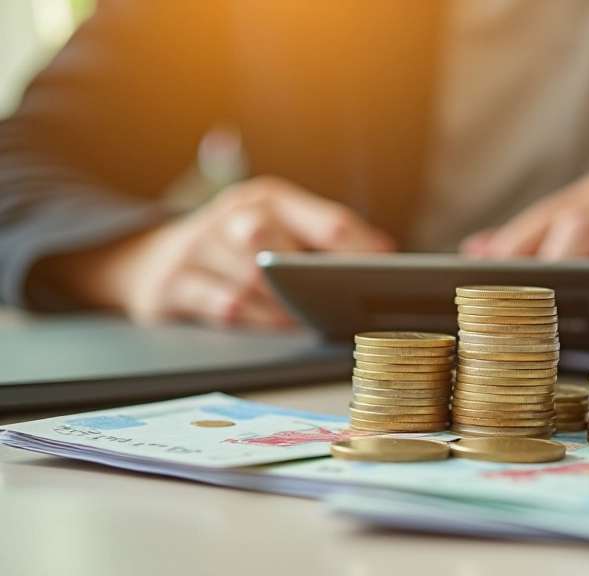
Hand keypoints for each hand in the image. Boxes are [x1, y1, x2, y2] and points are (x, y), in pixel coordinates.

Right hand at [39, 176, 395, 326]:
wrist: (151, 260)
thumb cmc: (238, 248)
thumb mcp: (281, 229)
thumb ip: (328, 240)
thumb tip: (385, 255)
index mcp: (269, 198)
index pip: (326, 223)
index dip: (360, 254)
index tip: (384, 281)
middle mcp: (231, 216)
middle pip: (272, 240)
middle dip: (308, 276)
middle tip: (334, 301)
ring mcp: (197, 249)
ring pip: (251, 281)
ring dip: (285, 308)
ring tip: (310, 323)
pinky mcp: (172, 286)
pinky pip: (221, 307)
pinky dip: (255, 321)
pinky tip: (276, 329)